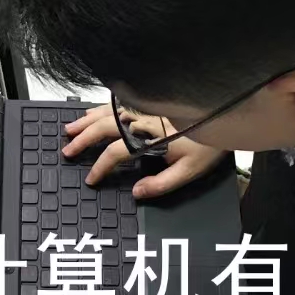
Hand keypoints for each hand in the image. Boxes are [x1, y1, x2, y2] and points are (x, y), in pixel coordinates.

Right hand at [61, 104, 226, 199]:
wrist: (226, 114)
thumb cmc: (210, 143)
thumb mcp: (189, 170)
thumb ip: (161, 184)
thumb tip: (136, 192)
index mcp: (149, 137)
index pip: (116, 152)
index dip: (100, 166)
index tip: (91, 179)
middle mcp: (143, 119)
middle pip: (105, 127)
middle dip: (84, 139)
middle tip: (68, 151)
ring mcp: (144, 109)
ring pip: (108, 112)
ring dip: (86, 121)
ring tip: (70, 129)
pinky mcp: (149, 103)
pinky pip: (117, 102)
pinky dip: (100, 108)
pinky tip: (92, 111)